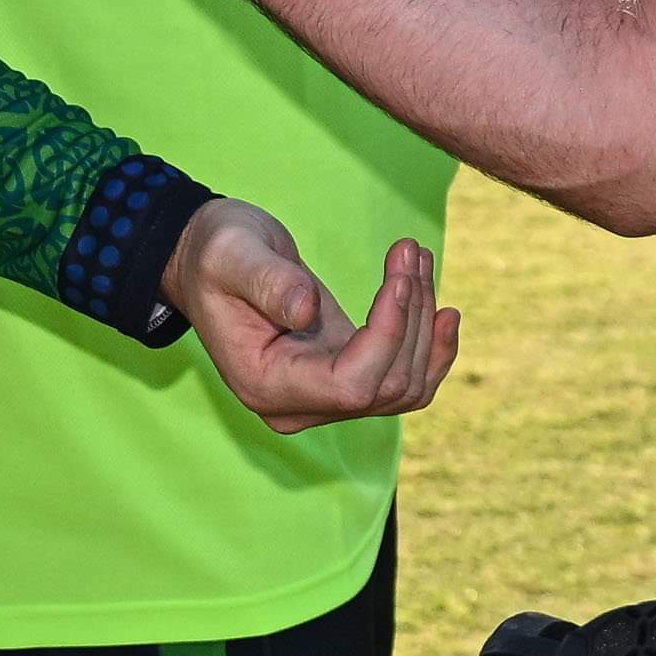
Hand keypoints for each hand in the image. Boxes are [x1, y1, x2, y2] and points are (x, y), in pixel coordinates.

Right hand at [165, 199, 462, 433]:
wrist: (212, 262)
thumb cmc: (219, 254)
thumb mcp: (233, 255)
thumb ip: (267, 282)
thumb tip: (307, 311)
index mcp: (266, 385)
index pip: (351, 386)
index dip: (388, 336)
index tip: (400, 275)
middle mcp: (297, 406)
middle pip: (387, 386)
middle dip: (411, 316)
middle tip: (409, 249)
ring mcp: (323, 399)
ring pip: (405, 386)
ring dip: (424, 323)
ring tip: (417, 259)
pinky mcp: (344, 380)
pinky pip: (403, 383)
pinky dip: (431, 348)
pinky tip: (443, 310)